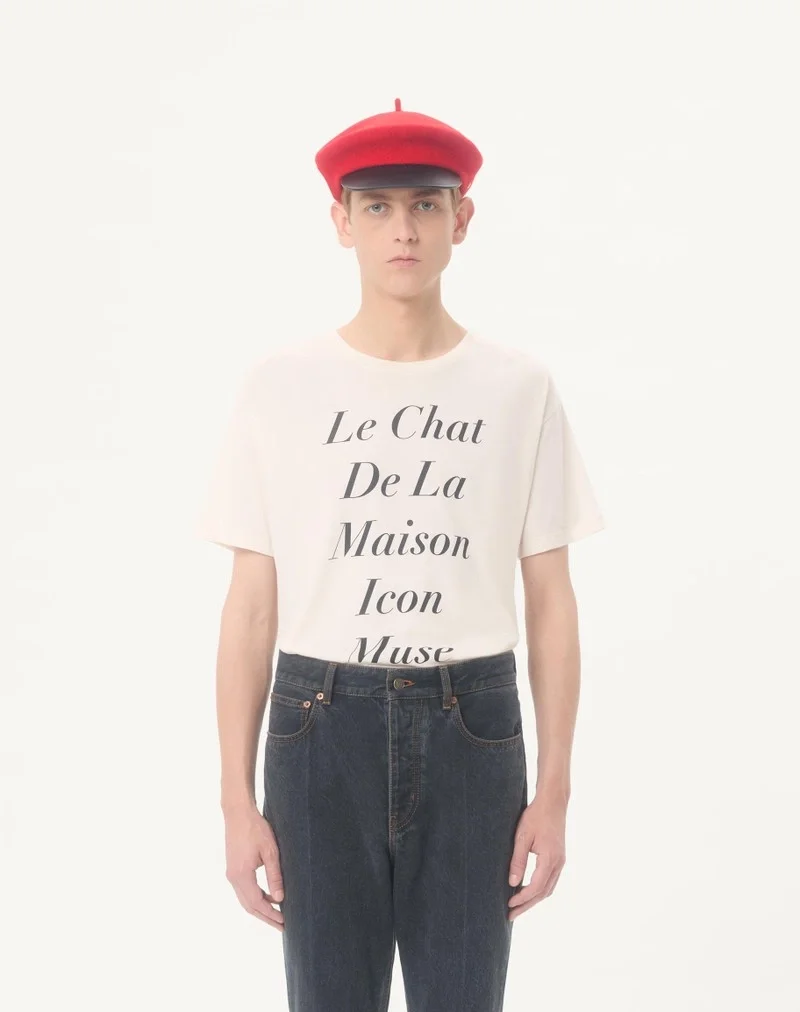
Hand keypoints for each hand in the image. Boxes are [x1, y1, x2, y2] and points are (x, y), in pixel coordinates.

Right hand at [224, 804, 284, 931]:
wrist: (238, 813)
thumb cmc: (256, 829)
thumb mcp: (270, 852)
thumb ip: (275, 876)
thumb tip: (279, 899)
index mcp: (241, 875)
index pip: (257, 903)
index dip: (270, 914)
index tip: (283, 922)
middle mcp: (233, 878)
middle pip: (249, 906)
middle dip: (265, 917)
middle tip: (281, 926)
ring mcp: (231, 873)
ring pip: (245, 899)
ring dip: (260, 908)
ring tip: (276, 914)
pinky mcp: (232, 868)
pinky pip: (243, 890)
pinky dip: (255, 897)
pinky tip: (267, 897)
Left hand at [506, 790, 566, 920]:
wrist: (553, 802)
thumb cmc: (536, 816)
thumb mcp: (523, 836)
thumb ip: (518, 860)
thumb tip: (512, 883)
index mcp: (550, 859)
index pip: (536, 887)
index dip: (522, 899)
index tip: (509, 905)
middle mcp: (559, 863)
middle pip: (544, 893)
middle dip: (527, 905)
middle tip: (511, 915)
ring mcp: (561, 861)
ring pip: (548, 888)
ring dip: (534, 899)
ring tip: (518, 907)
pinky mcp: (559, 857)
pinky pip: (550, 880)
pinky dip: (540, 890)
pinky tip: (529, 891)